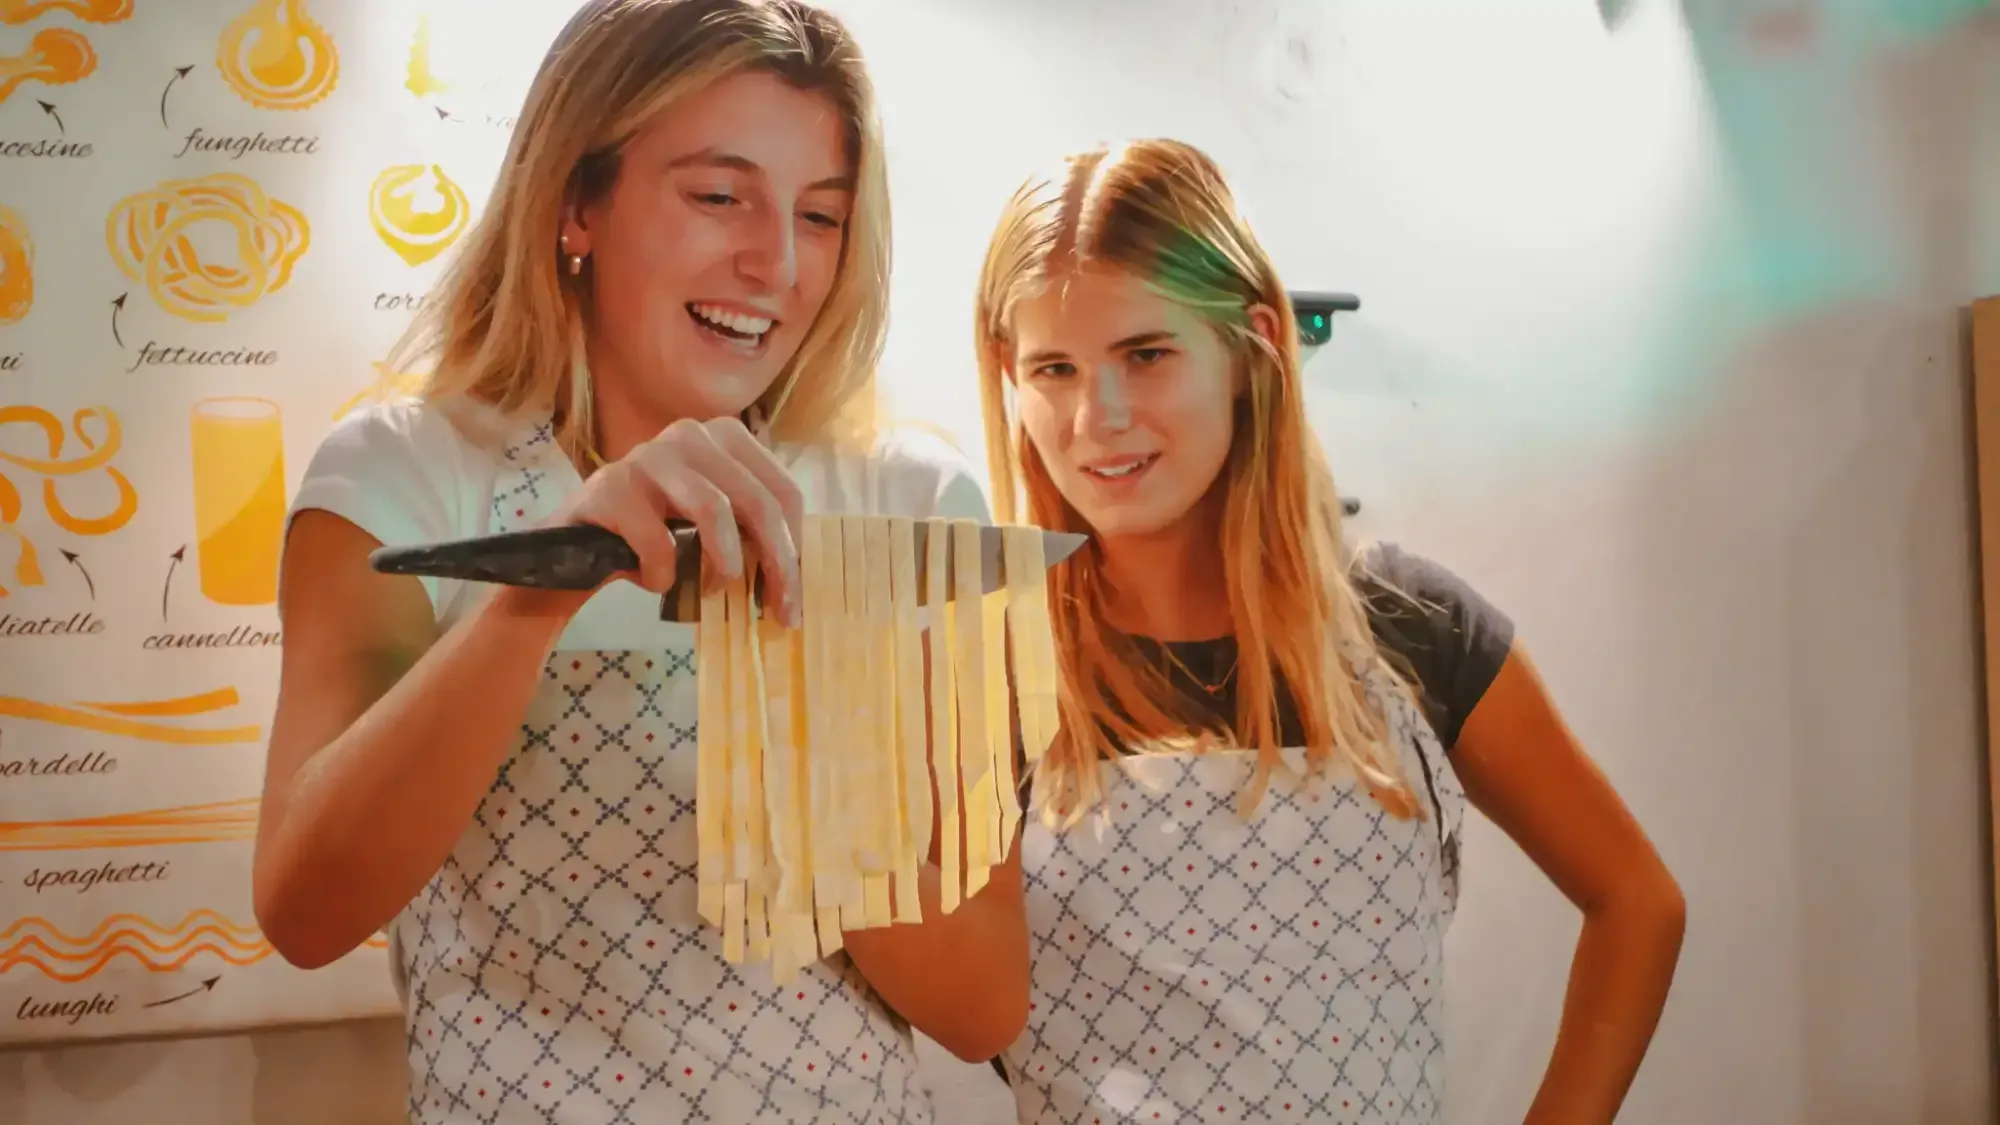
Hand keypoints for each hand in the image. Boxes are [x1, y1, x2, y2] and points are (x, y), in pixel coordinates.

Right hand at [553, 417, 804, 625]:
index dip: (795, 549)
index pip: (783, 492)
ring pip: (714, 511)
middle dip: (775, 566)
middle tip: (778, 612)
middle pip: (758, 503)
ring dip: (722, 566)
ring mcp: (648, 456)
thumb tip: (797, 579)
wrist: (575, 545)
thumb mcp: (712, 523)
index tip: (794, 598)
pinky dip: (664, 575)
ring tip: (710, 591)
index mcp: (726, 437)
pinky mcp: (611, 486)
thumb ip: (753, 531)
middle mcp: (690, 435)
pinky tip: (655, 582)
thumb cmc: (657, 533)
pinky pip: (659, 541)